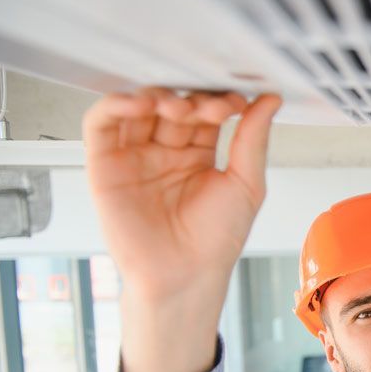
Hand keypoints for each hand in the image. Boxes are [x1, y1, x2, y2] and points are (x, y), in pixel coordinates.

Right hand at [83, 88, 281, 298]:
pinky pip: (100, 125)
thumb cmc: (215, 240)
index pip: (203, 111)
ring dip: (156, 97)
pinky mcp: (104, 165)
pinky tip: (138, 104)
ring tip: (177, 107)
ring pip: (137, 108)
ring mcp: (133, 156)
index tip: (236, 104)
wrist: (185, 274)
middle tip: (208, 109)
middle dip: (192, 101)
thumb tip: (270, 101)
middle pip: (172, 105)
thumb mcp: (246, 183)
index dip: (217, 102)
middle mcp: (164, 152)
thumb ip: (253, 139)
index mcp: (197, 154)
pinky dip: (114, 105)